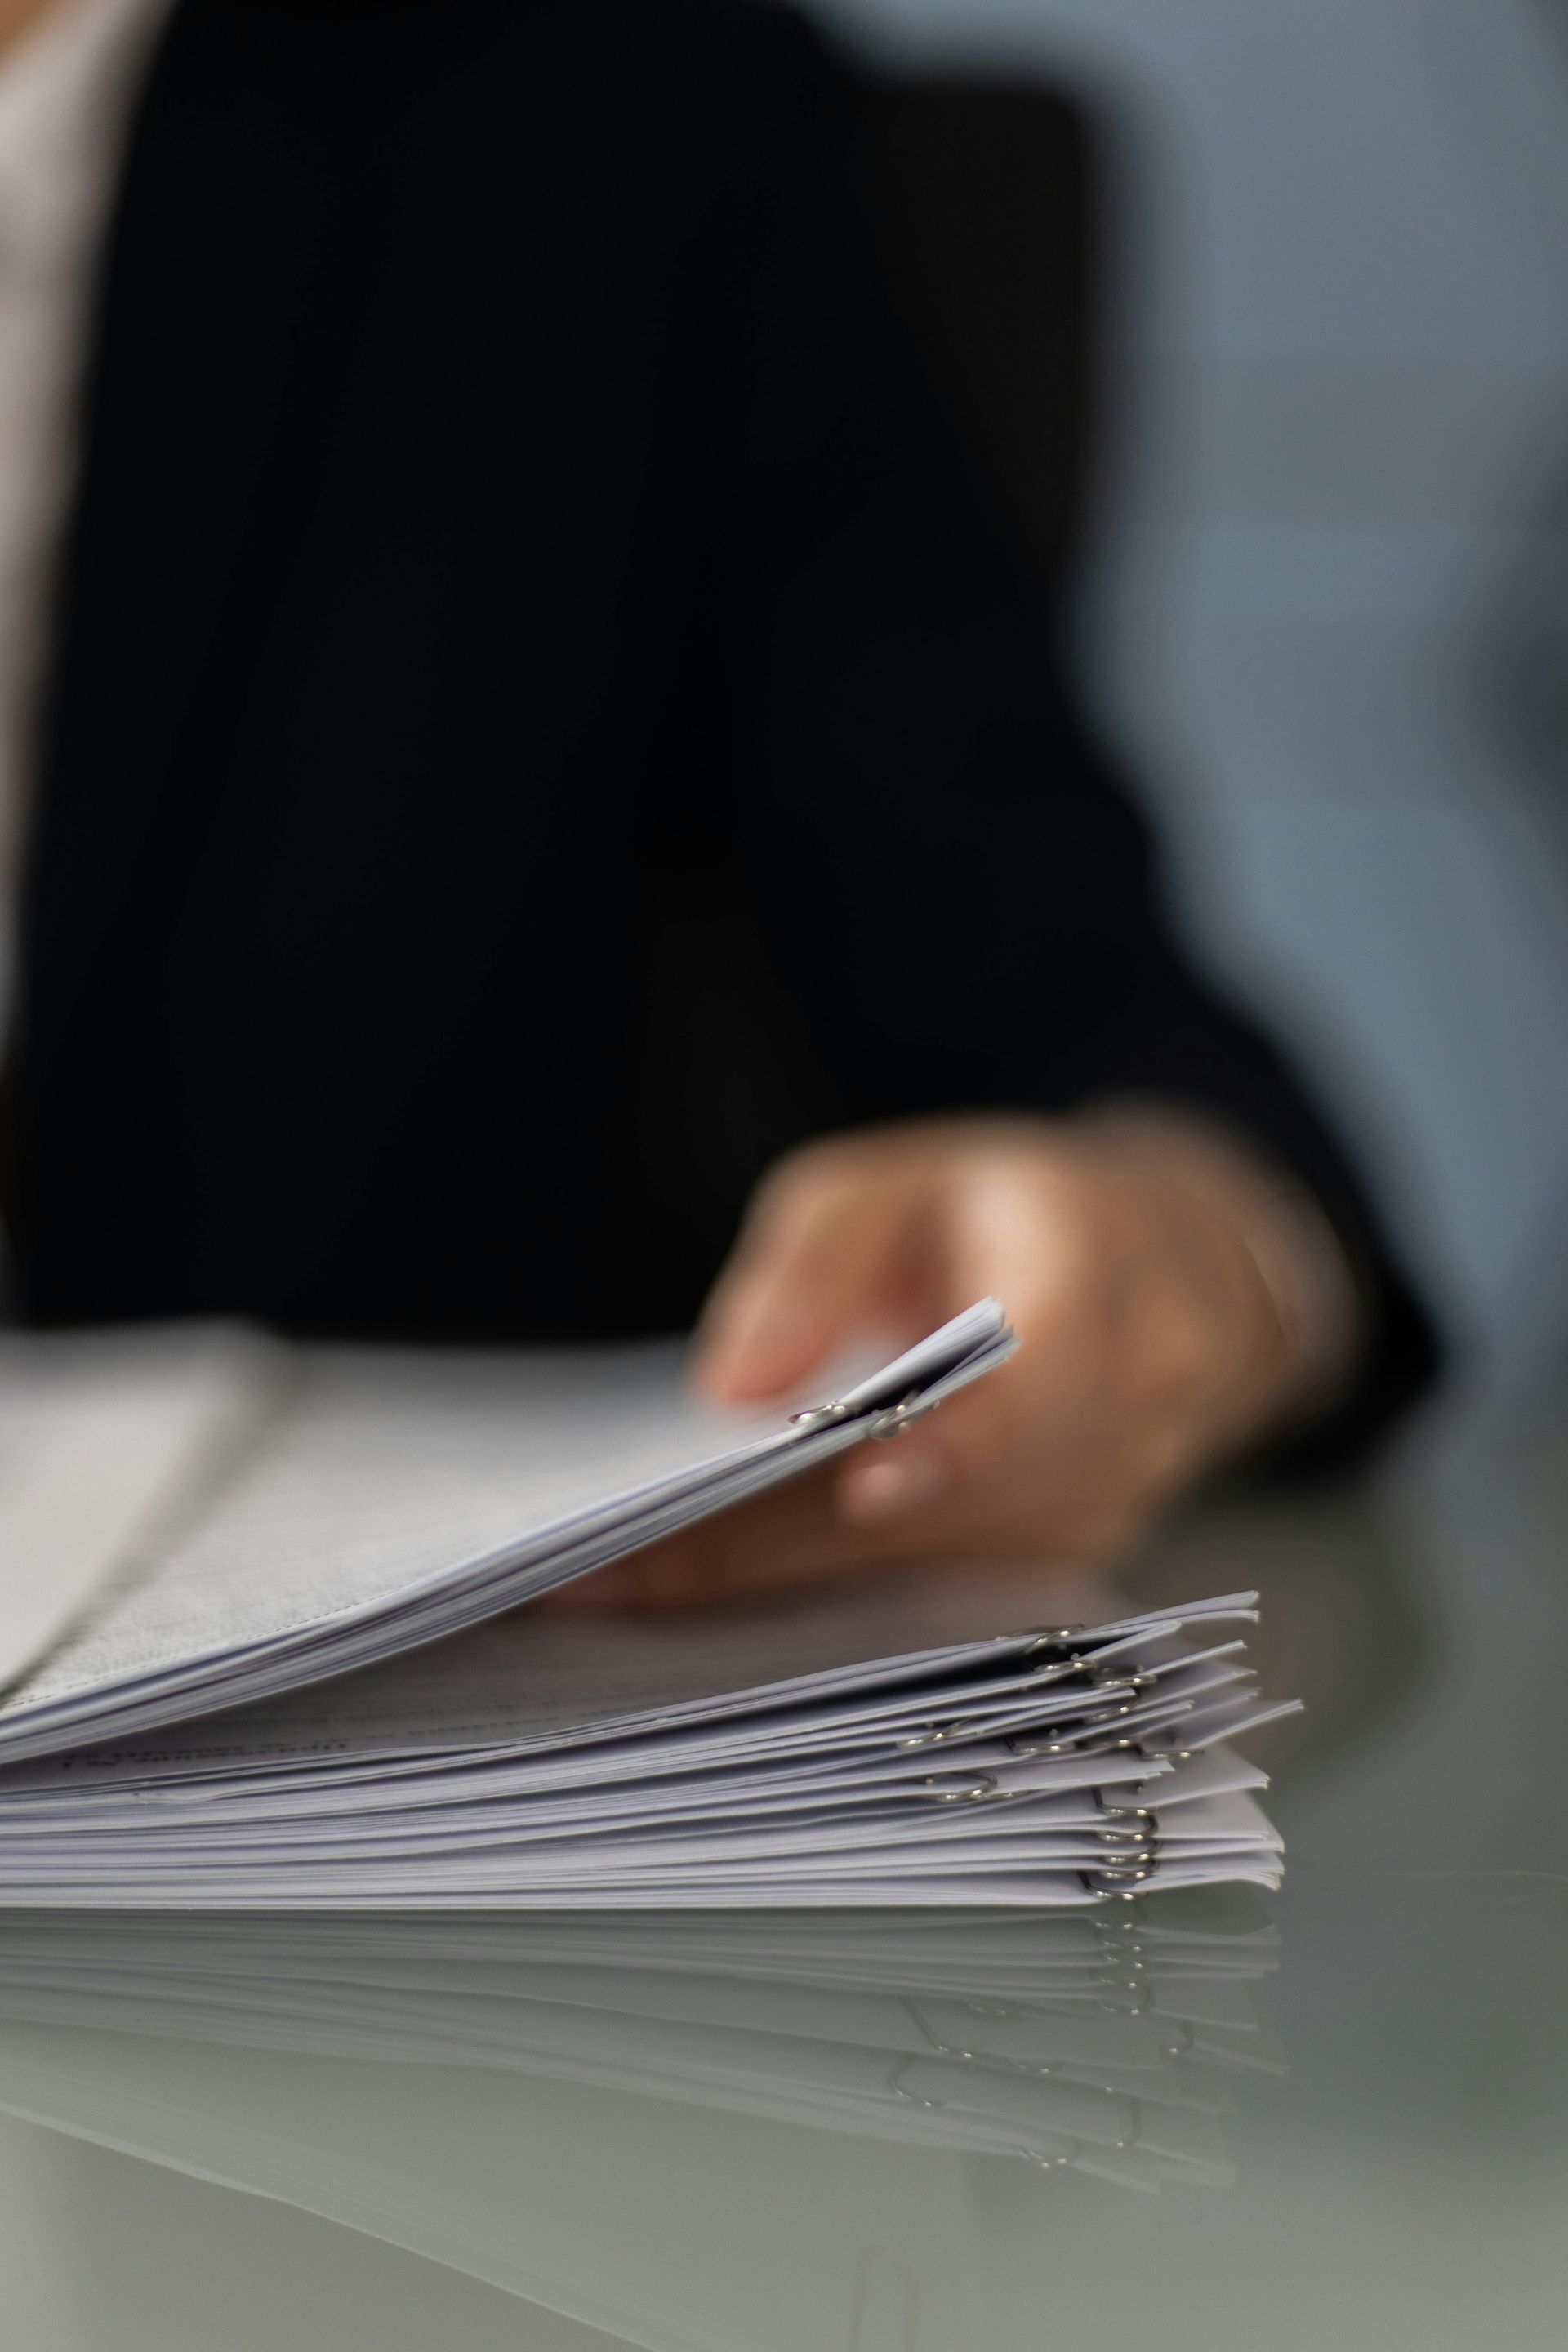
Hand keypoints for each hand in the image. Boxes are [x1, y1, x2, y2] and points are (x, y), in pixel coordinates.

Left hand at [547, 1109, 1354, 1608]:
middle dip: (785, 1540)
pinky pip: (930, 1599)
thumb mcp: (895, 1182)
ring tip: (620, 1585)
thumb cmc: (998, 1211)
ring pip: (928, 1573)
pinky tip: (701, 1592)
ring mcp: (1103, 1511)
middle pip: (952, 1504)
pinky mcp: (1059, 1566)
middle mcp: (1123, 1421)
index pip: (1039, 1382)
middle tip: (617, 1568)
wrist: (1161, 1272)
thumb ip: (812, 1263)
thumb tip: (729, 1390)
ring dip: (775, 1584)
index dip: (956, 1442)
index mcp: (1099, 1295)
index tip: (859, 1490)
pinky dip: (814, 1596)